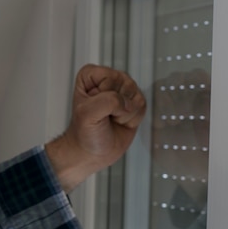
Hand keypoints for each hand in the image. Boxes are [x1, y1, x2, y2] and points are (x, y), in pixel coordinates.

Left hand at [45, 64, 146, 191]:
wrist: (92, 152)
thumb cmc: (84, 132)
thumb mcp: (86, 115)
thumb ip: (107, 102)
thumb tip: (128, 103)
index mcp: (90, 76)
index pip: (108, 76)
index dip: (103, 95)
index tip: (93, 107)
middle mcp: (107, 79)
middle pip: (126, 84)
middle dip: (116, 105)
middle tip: (104, 115)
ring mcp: (122, 91)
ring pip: (136, 95)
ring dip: (124, 114)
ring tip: (111, 119)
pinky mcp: (133, 103)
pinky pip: (143, 106)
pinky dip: (132, 119)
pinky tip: (120, 122)